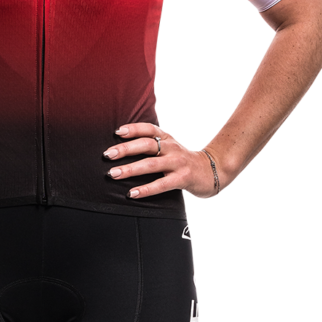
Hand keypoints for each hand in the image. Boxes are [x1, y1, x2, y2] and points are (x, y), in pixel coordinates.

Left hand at [103, 122, 219, 199]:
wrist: (212, 171)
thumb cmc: (184, 161)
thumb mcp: (171, 147)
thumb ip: (153, 142)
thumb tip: (124, 140)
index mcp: (167, 138)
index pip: (149, 129)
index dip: (133, 128)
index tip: (118, 132)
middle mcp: (172, 147)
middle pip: (147, 144)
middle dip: (126, 149)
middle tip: (108, 155)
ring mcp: (178, 163)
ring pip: (151, 164)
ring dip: (131, 169)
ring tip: (114, 174)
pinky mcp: (183, 178)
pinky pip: (161, 184)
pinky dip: (146, 189)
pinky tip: (132, 193)